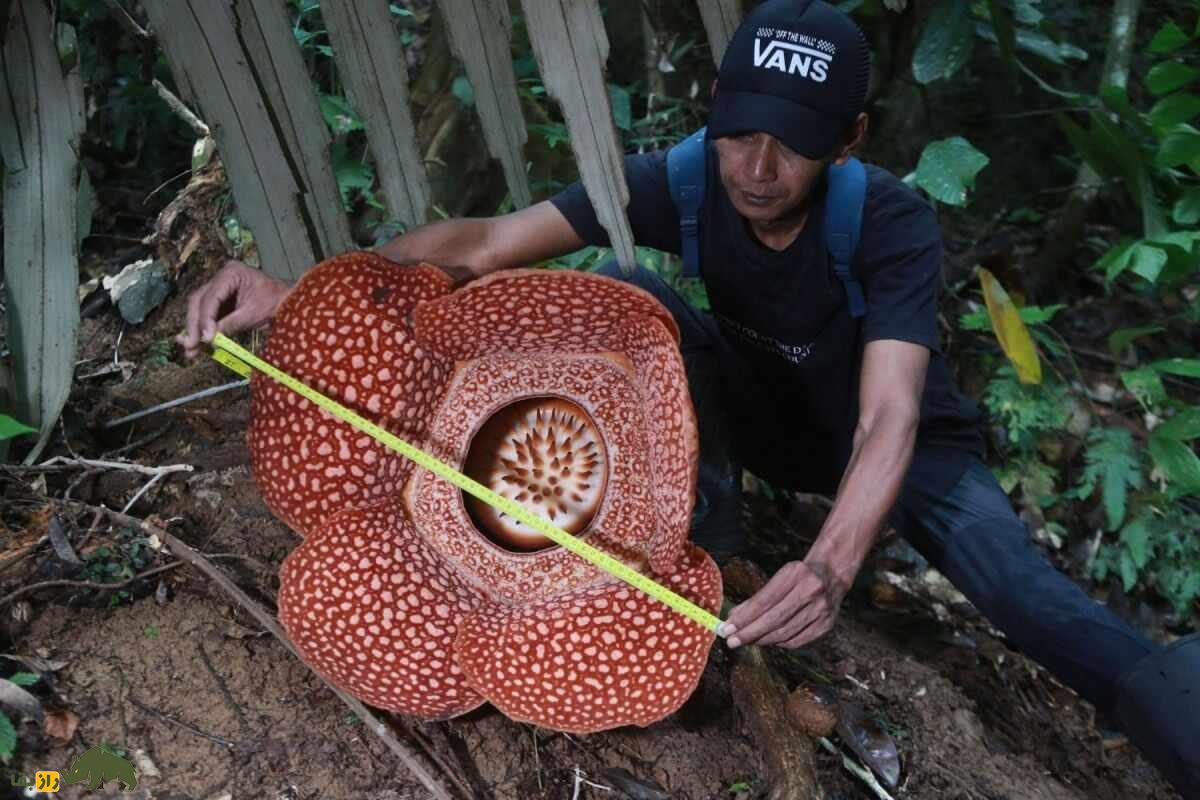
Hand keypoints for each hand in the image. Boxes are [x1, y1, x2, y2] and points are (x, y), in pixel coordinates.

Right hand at [176, 260, 292, 358]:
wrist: (288, 301)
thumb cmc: (275, 303)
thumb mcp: (253, 314)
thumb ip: (230, 325)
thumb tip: (209, 340)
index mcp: (230, 273)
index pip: (211, 297)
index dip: (205, 319)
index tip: (204, 338)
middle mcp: (220, 278)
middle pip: (198, 301)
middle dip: (194, 325)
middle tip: (190, 346)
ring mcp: (218, 289)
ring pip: (198, 309)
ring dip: (194, 330)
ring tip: (190, 351)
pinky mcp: (220, 302)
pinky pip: (207, 316)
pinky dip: (203, 330)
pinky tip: (197, 346)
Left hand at [720, 560, 846, 648]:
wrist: (831, 574)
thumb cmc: (798, 576)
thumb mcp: (779, 577)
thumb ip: (757, 598)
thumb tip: (733, 618)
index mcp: (795, 574)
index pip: (764, 601)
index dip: (744, 618)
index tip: (727, 628)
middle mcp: (811, 591)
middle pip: (774, 619)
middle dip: (749, 633)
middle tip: (731, 641)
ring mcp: (821, 610)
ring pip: (785, 633)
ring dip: (761, 640)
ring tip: (746, 641)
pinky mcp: (826, 626)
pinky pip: (797, 641)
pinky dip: (779, 643)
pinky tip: (767, 641)